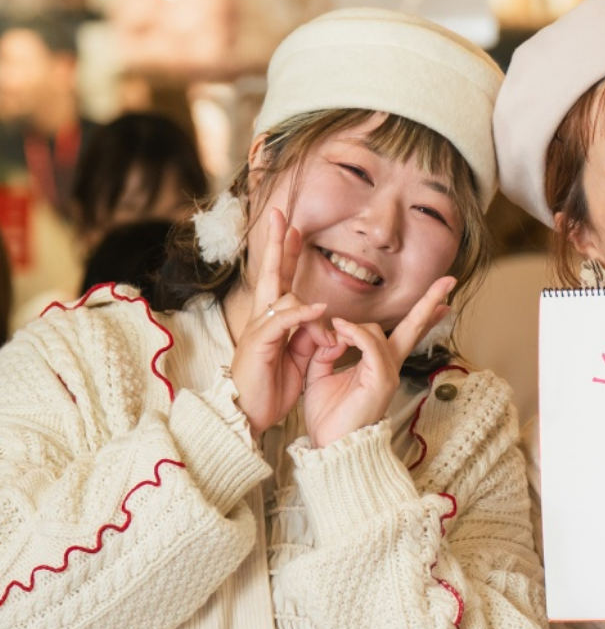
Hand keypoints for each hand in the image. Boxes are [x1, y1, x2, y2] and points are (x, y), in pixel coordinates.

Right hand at [229, 209, 334, 437]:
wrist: (249, 416)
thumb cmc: (271, 388)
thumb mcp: (299, 358)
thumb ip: (310, 335)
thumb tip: (324, 319)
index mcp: (274, 320)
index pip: (282, 279)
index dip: (288, 253)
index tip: (294, 227)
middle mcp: (263, 318)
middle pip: (271, 272)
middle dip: (277, 242)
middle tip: (280, 213)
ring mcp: (259, 329)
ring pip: (284, 296)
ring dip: (313, 312)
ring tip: (329, 341)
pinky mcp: (258, 343)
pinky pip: (284, 319)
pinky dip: (303, 313)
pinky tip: (319, 310)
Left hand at [302, 275, 455, 448]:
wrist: (331, 446)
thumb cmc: (328, 416)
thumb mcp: (320, 373)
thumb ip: (326, 349)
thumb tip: (333, 332)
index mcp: (378, 364)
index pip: (402, 333)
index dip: (419, 314)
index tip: (440, 300)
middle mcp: (388, 367)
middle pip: (414, 328)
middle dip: (429, 303)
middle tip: (448, 280)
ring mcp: (388, 374)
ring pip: (378, 332)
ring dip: (352, 329)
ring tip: (332, 333)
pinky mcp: (381, 381)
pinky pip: (371, 345)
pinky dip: (354, 333)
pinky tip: (339, 329)